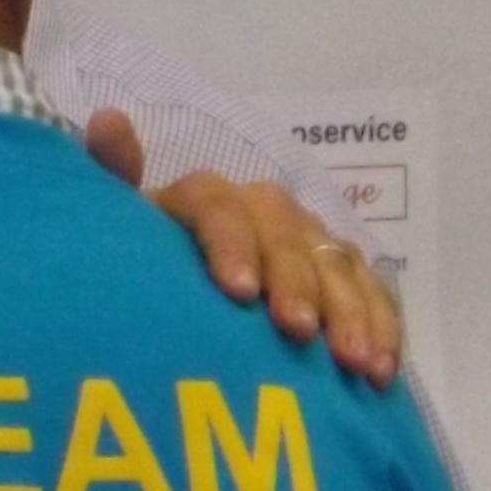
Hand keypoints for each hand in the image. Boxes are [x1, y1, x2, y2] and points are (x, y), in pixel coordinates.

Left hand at [84, 111, 401, 387]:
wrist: (179, 310)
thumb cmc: (142, 273)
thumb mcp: (119, 235)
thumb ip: (115, 180)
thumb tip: (109, 120)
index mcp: (201, 200)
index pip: (217, 203)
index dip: (230, 243)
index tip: (238, 295)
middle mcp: (259, 210)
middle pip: (284, 232)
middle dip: (296, 281)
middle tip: (298, 332)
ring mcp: (306, 240)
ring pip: (336, 260)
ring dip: (350, 309)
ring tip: (352, 363)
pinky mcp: (341, 275)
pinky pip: (371, 291)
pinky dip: (381, 327)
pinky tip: (381, 370)